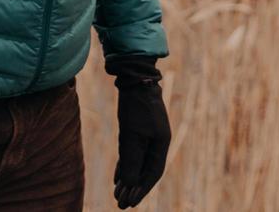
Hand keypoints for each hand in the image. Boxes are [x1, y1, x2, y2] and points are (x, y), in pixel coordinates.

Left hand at [106, 55, 169, 207]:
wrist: (135, 79)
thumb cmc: (136, 107)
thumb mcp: (132, 136)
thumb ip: (132, 161)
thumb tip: (130, 185)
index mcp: (161, 144)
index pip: (152, 174)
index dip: (141, 190)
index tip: (129, 204)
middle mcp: (157, 141)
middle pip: (145, 170)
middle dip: (133, 188)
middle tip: (120, 204)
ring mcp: (148, 134)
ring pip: (138, 162)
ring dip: (128, 179)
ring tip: (117, 194)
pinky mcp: (138, 129)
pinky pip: (133, 153)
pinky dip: (126, 165)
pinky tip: (118, 177)